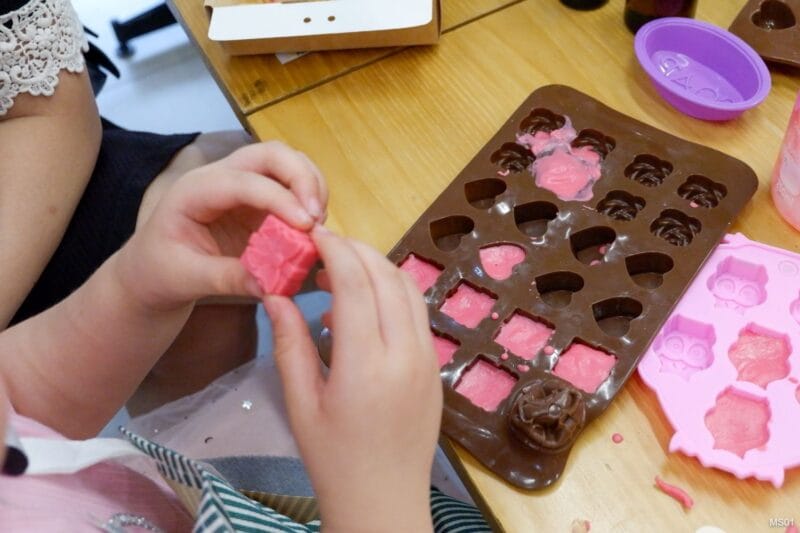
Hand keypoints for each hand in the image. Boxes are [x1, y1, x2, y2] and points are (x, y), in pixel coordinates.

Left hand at [114, 141, 327, 311]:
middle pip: (271, 154)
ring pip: (287, 164)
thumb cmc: (159, 271)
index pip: (244, 180)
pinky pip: (292, 188)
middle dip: (302, 178)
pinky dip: (309, 202)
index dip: (279, 198)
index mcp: (195, 190)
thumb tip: (269, 285)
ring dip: (311, 187)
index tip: (306, 225)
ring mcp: (243, 186)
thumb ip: (226, 279)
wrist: (151, 273)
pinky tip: (312, 230)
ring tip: (317, 226)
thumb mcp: (185, 279)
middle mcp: (221, 177)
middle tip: (317, 218)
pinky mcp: (259, 202)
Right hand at [266, 227, 440, 532]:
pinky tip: (363, 307)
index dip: (335, 249)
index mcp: (367, 364)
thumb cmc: (334, 460)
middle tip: (322, 247)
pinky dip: (392, 293)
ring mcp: (428, 359)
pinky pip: (417, 313)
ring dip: (377, 267)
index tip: (313, 233)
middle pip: (387, 276)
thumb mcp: (300, 404)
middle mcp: (406, 354)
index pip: (356, 282)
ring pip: (409, 289)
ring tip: (340, 271)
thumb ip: (290, 343)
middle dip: (356, 250)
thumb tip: (277, 294)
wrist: (385, 501)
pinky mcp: (435, 367)